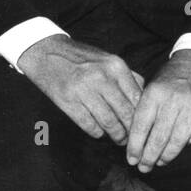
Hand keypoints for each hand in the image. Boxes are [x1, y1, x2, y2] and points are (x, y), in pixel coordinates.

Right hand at [18, 34, 143, 143]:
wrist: (46, 52)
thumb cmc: (80, 58)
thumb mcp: (107, 59)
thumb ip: (127, 76)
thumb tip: (144, 98)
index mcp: (116, 66)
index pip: (138, 99)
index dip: (141, 116)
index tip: (141, 125)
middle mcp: (102, 77)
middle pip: (125, 114)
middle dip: (131, 130)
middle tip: (131, 138)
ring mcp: (84, 90)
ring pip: (109, 123)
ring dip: (116, 135)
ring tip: (117, 139)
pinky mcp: (69, 102)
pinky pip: (90, 126)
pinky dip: (97, 133)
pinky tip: (98, 131)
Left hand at [126, 49, 190, 172]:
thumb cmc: (173, 78)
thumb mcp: (153, 85)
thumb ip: (145, 109)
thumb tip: (134, 140)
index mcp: (155, 92)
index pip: (141, 125)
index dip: (135, 146)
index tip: (131, 159)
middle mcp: (174, 99)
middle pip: (159, 137)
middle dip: (149, 156)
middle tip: (144, 167)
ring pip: (178, 140)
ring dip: (167, 155)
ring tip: (159, 162)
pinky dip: (188, 143)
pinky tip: (181, 145)